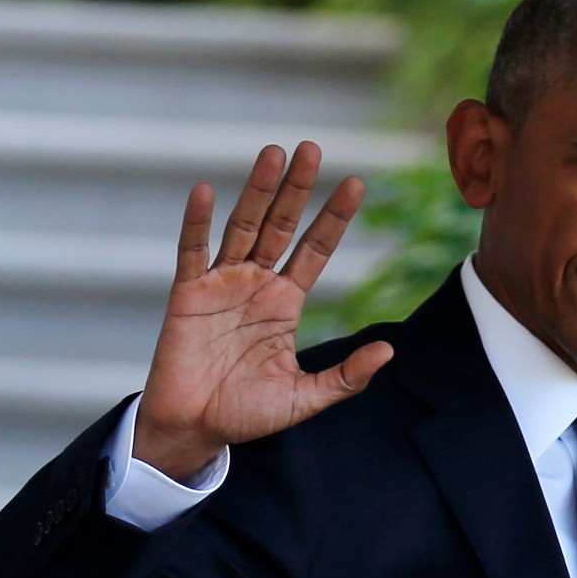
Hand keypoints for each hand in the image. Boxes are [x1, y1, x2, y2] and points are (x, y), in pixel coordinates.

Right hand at [134, 142, 393, 481]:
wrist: (196, 429)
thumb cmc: (248, 414)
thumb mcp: (306, 398)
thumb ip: (346, 377)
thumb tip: (389, 352)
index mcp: (286, 303)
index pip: (316, 249)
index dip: (334, 217)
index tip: (356, 183)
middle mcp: (257, 283)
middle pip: (281, 225)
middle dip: (297, 189)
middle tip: (313, 148)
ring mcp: (222, 284)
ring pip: (242, 226)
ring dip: (256, 190)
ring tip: (273, 152)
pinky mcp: (187, 294)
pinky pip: (191, 251)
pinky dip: (196, 222)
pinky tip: (203, 191)